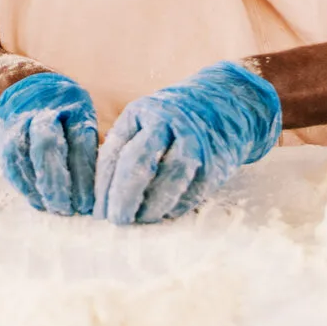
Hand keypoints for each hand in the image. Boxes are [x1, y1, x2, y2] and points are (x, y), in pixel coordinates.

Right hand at [0, 71, 96, 215]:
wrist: (24, 88)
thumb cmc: (64, 112)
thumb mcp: (82, 119)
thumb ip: (88, 149)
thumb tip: (99, 192)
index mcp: (72, 100)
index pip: (79, 141)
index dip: (83, 175)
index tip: (88, 204)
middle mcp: (42, 104)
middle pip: (46, 144)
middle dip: (57, 182)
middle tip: (67, 210)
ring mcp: (16, 115)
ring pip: (22, 153)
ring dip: (37, 186)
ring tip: (52, 208)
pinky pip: (7, 159)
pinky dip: (21, 183)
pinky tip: (35, 199)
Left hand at [94, 63, 281, 225]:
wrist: (229, 105)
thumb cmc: (175, 120)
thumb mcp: (146, 121)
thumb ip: (126, 149)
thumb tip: (102, 196)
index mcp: (141, 112)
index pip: (114, 151)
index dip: (103, 185)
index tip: (98, 211)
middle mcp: (166, 123)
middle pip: (137, 162)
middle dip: (123, 196)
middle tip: (115, 219)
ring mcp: (193, 142)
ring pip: (167, 179)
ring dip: (150, 207)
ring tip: (139, 220)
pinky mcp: (214, 162)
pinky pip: (191, 192)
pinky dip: (174, 207)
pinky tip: (164, 214)